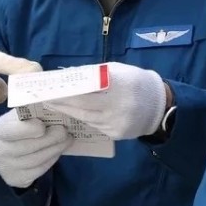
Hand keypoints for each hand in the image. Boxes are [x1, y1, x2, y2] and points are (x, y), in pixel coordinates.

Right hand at [0, 111, 70, 188]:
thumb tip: (53, 107)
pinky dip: (51, 160)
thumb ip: (29, 112)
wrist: (2, 151)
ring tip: (67, 139)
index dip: (32, 128)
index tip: (44, 124)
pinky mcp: (15, 179)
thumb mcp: (15, 117)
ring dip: (56, 149)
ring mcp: (6, 168)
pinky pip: (38, 170)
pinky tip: (57, 151)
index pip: (15, 130)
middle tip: (65, 131)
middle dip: (52, 138)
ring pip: (37, 160)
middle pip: (29, 146)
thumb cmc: (14, 128)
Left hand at [43, 62, 167, 139]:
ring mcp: (117, 123)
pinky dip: (83, 118)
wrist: (160, 106)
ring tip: (53, 105)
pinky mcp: (116, 134)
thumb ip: (94, 74)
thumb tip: (68, 76)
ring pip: (86, 118)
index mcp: (119, 85)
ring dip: (68, 111)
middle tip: (45, 98)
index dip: (67, 91)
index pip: (86, 89)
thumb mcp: (117, 70)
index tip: (51, 88)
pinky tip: (73, 113)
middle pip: (82, 106)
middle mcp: (118, 106)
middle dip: (62, 102)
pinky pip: (94, 125)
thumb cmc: (135, 82)